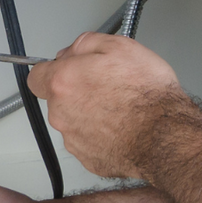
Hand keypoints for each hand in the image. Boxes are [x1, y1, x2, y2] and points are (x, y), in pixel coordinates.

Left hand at [26, 32, 186, 179]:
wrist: (165, 135)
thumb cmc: (146, 94)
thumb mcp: (120, 46)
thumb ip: (86, 43)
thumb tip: (74, 50)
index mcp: (62, 83)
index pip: (36, 75)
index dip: (54, 70)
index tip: (69, 69)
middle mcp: (61, 113)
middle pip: (58, 99)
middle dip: (77, 92)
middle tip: (107, 85)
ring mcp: (74, 140)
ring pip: (74, 122)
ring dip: (90, 114)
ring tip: (121, 108)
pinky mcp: (89, 159)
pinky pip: (90, 143)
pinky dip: (102, 135)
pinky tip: (124, 127)